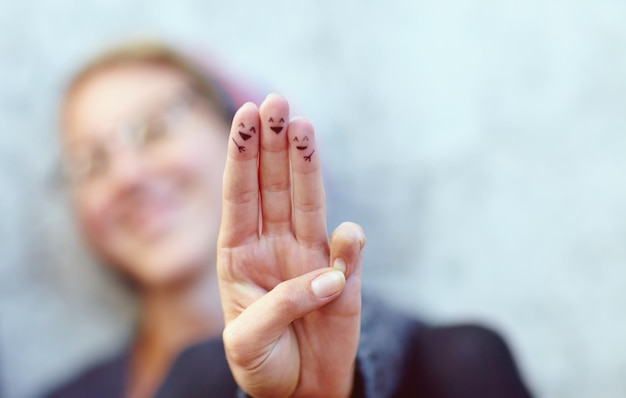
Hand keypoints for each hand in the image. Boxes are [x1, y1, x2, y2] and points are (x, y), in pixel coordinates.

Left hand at [217, 94, 365, 397]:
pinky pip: (348, 254)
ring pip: (309, 202)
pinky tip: (347, 235)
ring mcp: (309, 257)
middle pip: (275, 184)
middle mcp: (274, 244)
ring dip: (308, 165)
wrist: (297, 389)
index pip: (240, 193)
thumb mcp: (248, 342)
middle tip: (277, 100)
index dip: (243, 154)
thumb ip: (282, 305)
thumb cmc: (261, 363)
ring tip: (305, 126)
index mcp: (239, 253)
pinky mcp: (343, 279)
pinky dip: (350, 245)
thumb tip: (329, 274)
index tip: (245, 114)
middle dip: (275, 143)